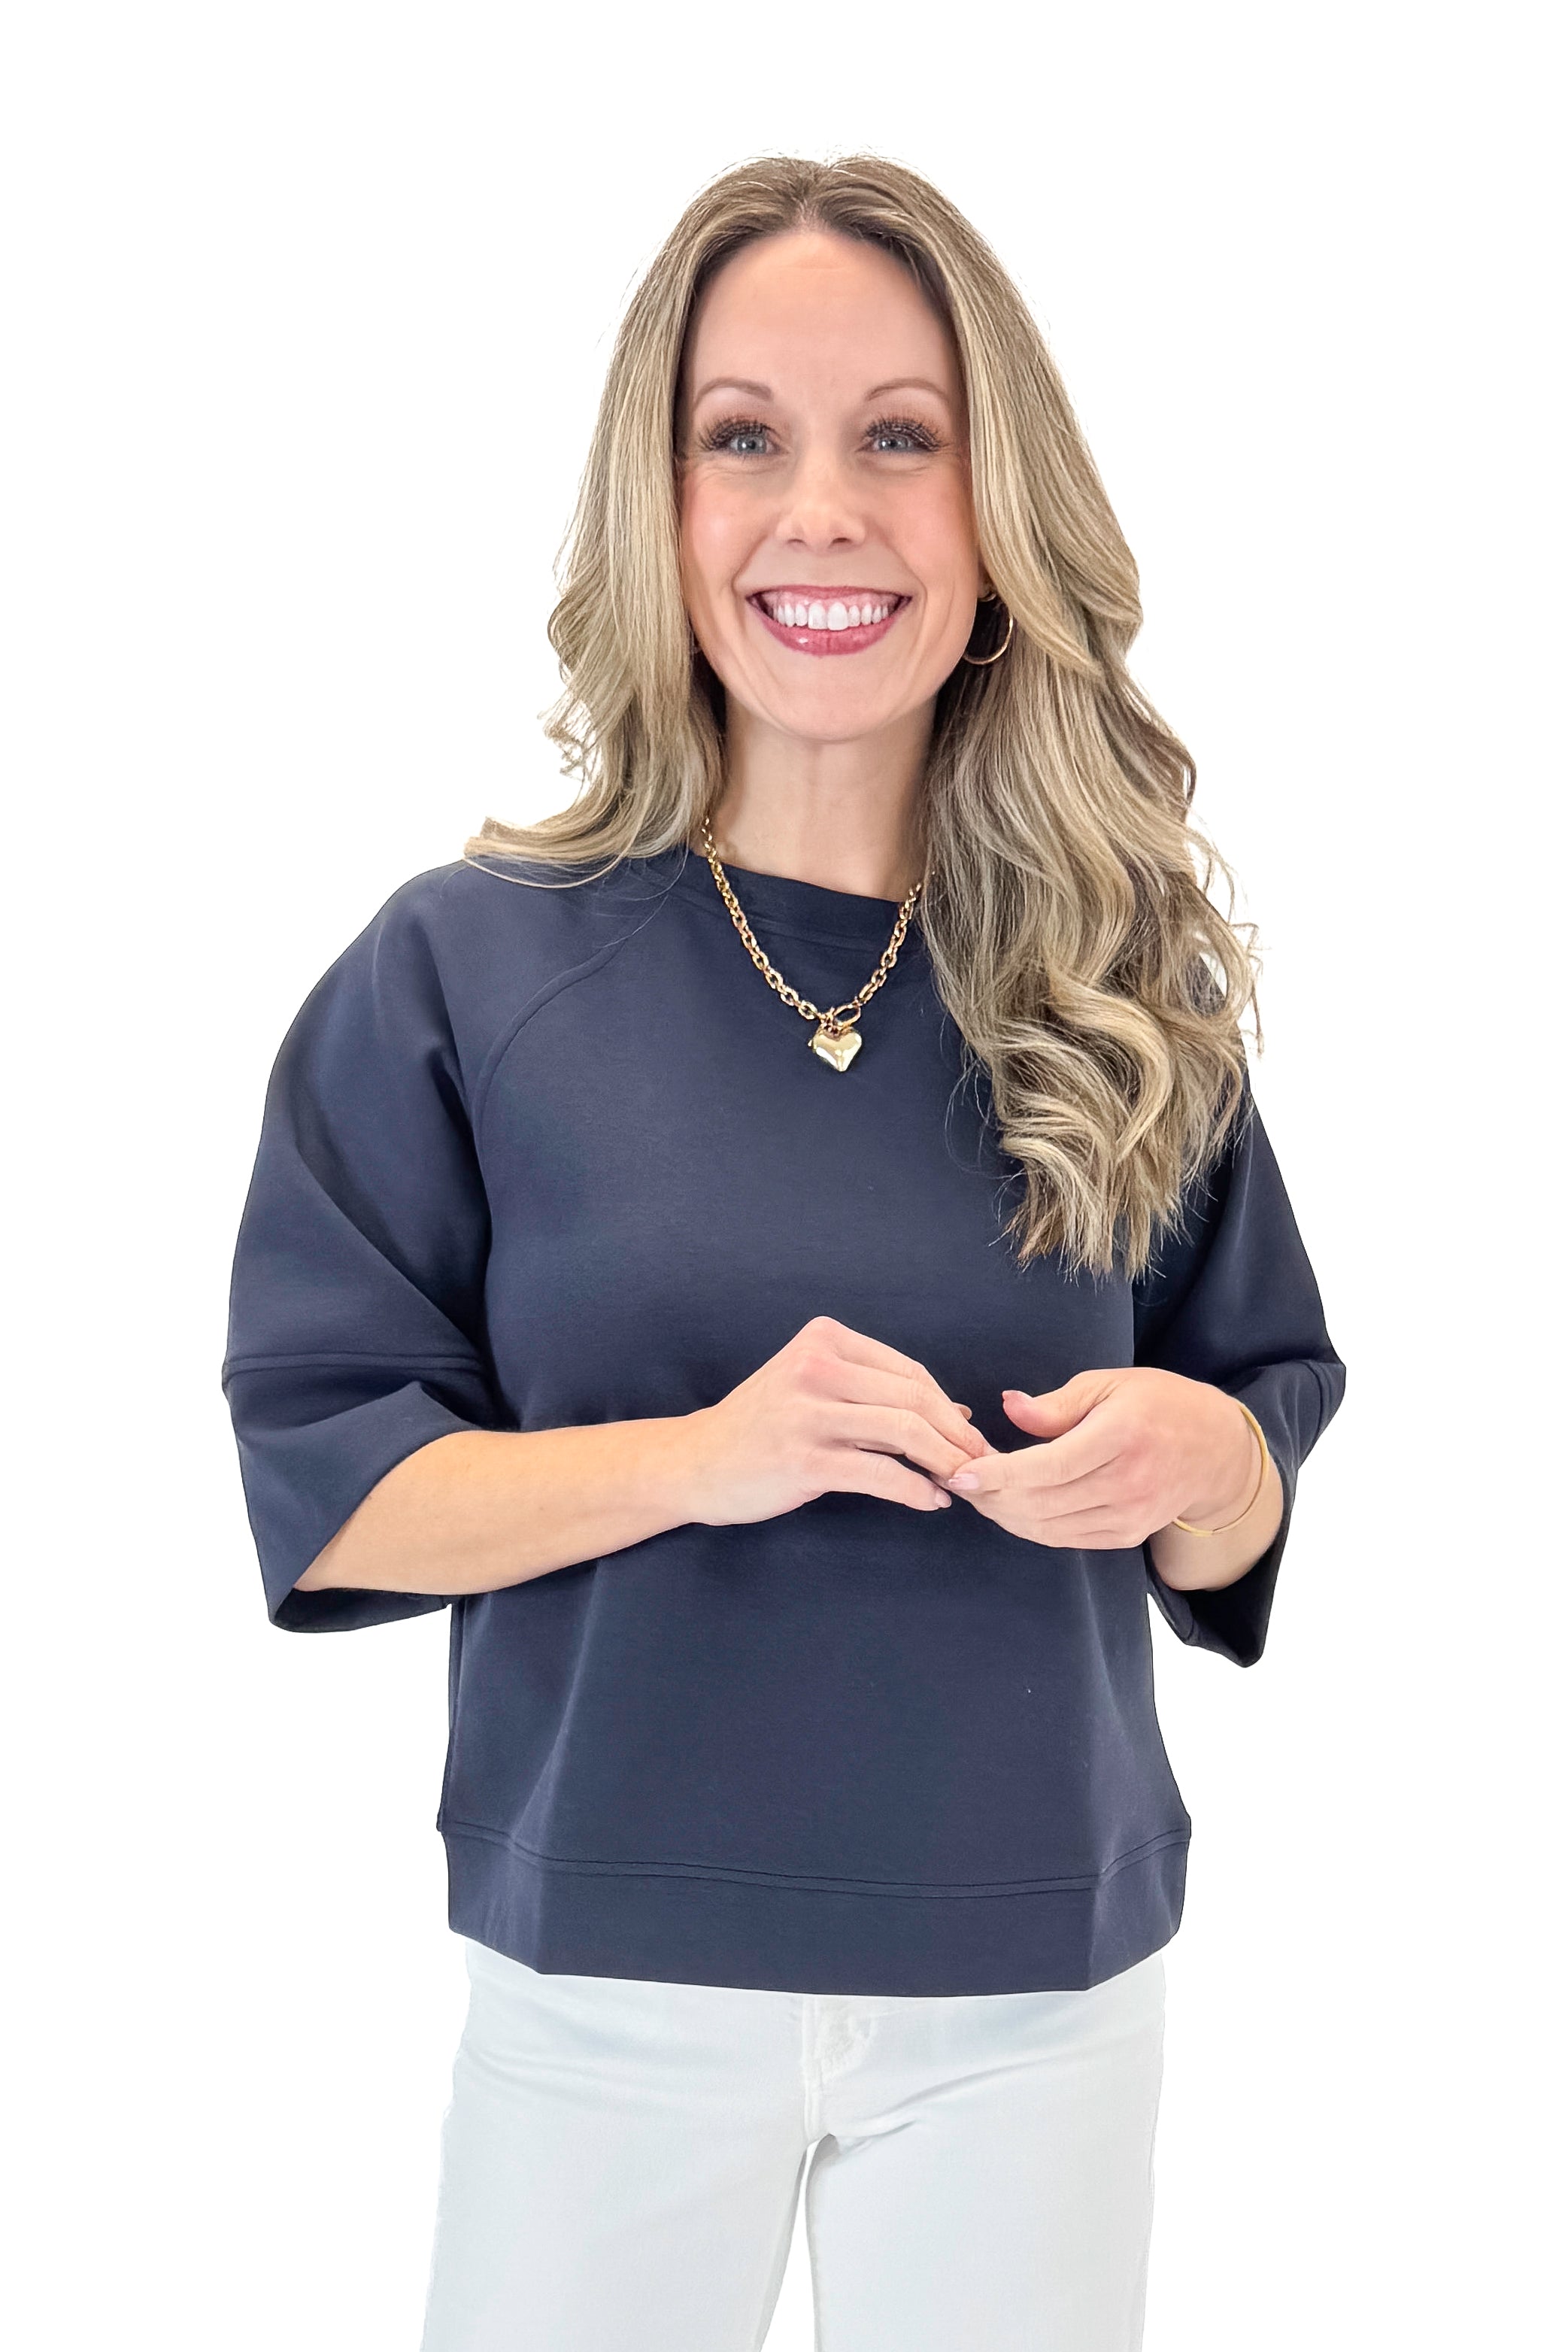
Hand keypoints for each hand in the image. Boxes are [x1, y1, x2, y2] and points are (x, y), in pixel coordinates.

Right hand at [684, 1314, 992, 1525]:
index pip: (908, 1371)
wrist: (697, 1462)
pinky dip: (915, 1490)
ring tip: (962, 1483)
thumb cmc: (763, 1427)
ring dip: (944, 1462)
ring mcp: (807, 1413)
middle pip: (913, 1398)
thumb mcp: (815, 1391)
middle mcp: (816, 1367)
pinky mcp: (804, 1460)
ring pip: (904, 1432)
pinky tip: (930, 1501)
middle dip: (955, 1435)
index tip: (968, 1437)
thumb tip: (956, 1412)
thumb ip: (877, 1395)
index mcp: (824, 1340)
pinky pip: (880, 1474)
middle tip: (980, 1464)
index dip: (946, 1408)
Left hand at [940, 1367, 1259, 1549]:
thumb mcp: (1110, 1384)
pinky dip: (1031, 1526)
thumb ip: (1056, 1404)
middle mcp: (1127, 1483)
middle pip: (1041, 1503)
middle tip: (958, 1478)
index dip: (1000, 1475)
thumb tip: (1007, 1407)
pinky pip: (1066, 1538)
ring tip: (978, 1492)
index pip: (1048, 1467)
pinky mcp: (1127, 1536)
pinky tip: (1010, 1506)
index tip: (962, 1472)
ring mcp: (1129, 1516)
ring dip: (1005, 1514)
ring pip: (1048, 1528)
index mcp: (1121, 1437)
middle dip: (991, 1496)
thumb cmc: (1160, 1404)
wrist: (1217, 1450)